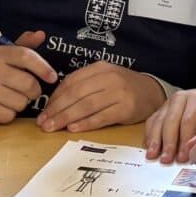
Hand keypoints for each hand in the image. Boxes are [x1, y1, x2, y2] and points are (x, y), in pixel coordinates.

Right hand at [0, 30, 55, 122]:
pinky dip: (9, 114)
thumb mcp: (7, 56)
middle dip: (33, 91)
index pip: (26, 57)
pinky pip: (10, 116)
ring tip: (10, 97)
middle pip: (29, 84)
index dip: (43, 67)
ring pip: (21, 102)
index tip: (52, 77)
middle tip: (26, 90)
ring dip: (21, 103)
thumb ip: (25, 45)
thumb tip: (40, 35)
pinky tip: (1, 106)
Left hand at [38, 61, 167, 132]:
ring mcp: (119, 93)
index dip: (55, 97)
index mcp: (100, 68)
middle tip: (43, 123)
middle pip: (76, 94)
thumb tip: (56, 103)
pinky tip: (73, 129)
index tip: (44, 111)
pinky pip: (101, 117)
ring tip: (52, 127)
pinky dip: (86, 123)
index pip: (71, 82)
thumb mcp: (105, 78)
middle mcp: (109, 78)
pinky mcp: (126, 108)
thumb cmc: (124, 88)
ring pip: (86, 106)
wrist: (153, 93)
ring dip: (66, 118)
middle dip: (56, 109)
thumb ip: (84, 86)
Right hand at [144, 86, 195, 162]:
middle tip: (167, 160)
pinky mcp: (163, 109)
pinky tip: (150, 149)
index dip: (185, 140)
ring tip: (153, 157)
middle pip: (171, 121)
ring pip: (158, 121)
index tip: (184, 158)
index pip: (188, 120)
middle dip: (168, 143)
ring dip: (155, 140)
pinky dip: (150, 136)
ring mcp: (170, 102)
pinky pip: (152, 122)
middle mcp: (182, 97)